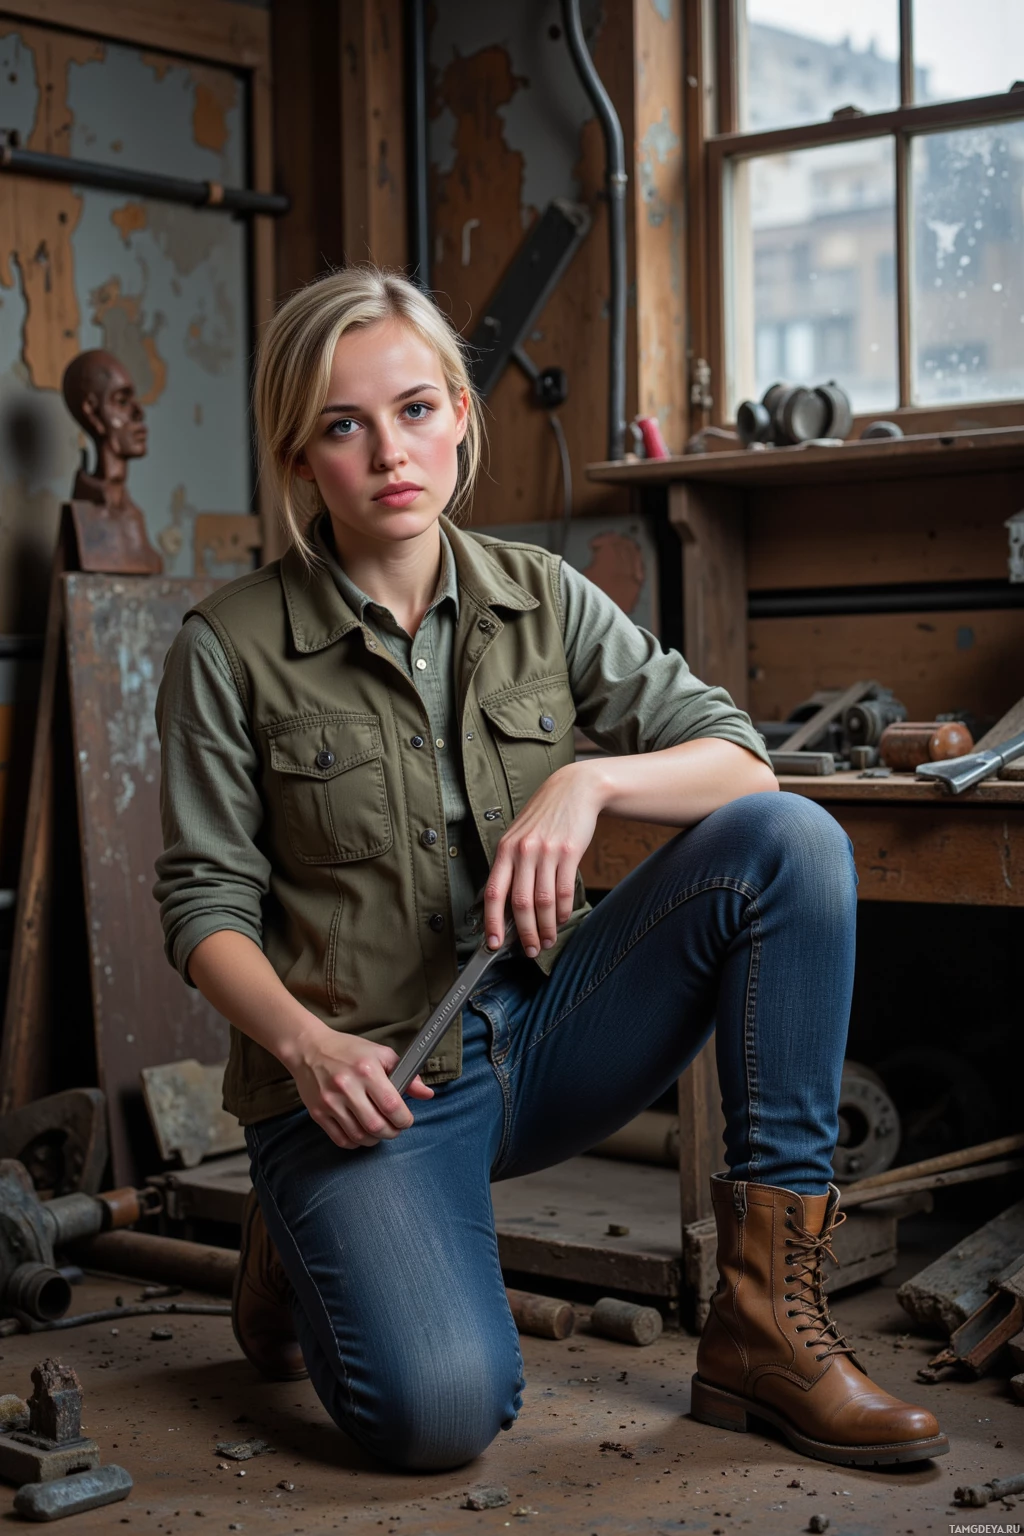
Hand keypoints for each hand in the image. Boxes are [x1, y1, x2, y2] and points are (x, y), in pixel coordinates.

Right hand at [288, 1024, 432, 1149]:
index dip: (404, 1120)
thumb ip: (407, 1075)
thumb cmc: (348, 1051)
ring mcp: (331, 1102)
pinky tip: (361, 1133)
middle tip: (394, 1128)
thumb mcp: (381, 1054)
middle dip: (392, 1132)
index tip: (406, 1120)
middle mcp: (347, 1087)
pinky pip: (341, 1139)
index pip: (392, 1106)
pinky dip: (355, 1142)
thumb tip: (427, 1094)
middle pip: (376, 1126)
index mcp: (367, 1070)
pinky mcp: (318, 1113)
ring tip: (378, 1130)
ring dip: (375, 1139)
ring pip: (359, 1136)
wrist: (309, 1049)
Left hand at [483, 762, 602, 957]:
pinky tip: (562, 918)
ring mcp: (546, 852)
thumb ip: (511, 867)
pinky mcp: (570, 852)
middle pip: (520, 904)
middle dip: (525, 934)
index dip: (492, 922)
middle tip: (530, 950)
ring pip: (543, 902)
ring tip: (548, 940)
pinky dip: (563, 911)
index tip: (494, 945)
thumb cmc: (544, 817)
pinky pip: (564, 891)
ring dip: (546, 928)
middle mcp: (522, 851)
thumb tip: (505, 907)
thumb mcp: (519, 837)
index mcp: (505, 850)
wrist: (574, 789)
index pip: (493, 893)